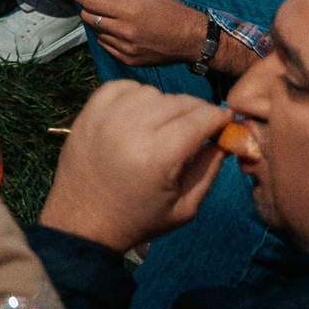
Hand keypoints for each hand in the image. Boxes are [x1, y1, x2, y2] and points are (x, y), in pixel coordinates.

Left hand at [38, 81, 230, 252]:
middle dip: (198, 110)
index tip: (227, 121)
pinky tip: (142, 114)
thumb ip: (209, 169)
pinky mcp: (87, 113)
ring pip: (151, 92)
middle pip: (178, 102)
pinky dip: (137, 95)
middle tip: (203, 125)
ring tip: (169, 124)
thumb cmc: (137, 219)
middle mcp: (130, 130)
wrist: (82, 222)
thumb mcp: (184, 207)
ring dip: (167, 103)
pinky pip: (121, 87)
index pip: (200, 119)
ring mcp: (105, 118)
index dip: (219, 117)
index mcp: (157, 156)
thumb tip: (227, 138)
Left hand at [72, 0, 208, 66]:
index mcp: (129, 10)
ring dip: (97, 21)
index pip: (90, 1)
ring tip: (112, 15)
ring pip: (95, 32)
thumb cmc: (167, 8)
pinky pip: (105, 45)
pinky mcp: (128, 60)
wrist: (190, 38)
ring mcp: (126, 48)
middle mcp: (125, 31)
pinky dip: (106, 35)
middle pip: (89, 17)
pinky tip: (118, 28)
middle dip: (87, 6)